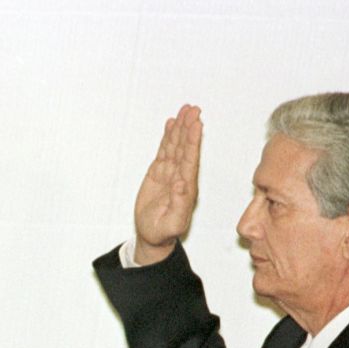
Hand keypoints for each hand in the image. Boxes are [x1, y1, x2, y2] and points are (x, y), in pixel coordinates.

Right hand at [133, 104, 201, 264]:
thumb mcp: (172, 223)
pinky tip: (170, 124)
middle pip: (185, 148)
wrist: (152, 236)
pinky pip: (164, 152)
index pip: (190, 159)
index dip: (193, 142)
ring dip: (180, 129)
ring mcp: (170, 174)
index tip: (196, 125)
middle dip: (188, 129)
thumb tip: (182, 184)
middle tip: (192, 110)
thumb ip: (179, 204)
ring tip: (185, 110)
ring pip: (175, 146)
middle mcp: (180, 177)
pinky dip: (167, 137)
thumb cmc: (163, 232)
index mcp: (186, 188)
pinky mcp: (159, 173)